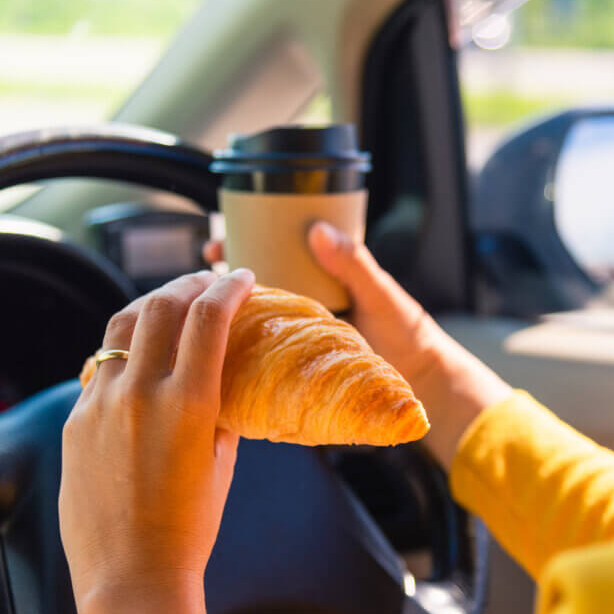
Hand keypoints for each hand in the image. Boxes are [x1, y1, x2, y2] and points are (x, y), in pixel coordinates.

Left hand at [60, 268, 254, 613]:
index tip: (242, 277)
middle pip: (162, 304)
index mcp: (188, 402)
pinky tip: (138, 354)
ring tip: (170, 302)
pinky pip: (100, 364)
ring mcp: (99, 403)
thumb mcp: (222, 460)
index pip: (208, 316)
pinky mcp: (74, 419)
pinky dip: (125, 347)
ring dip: (151, 303)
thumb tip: (225, 375)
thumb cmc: (188, 527)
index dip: (229, 286)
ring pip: (121, 324)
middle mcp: (139, 392)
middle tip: (208, 281)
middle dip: (191, 282)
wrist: (131, 575)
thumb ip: (223, 408)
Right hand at [204, 224, 510, 467]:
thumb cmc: (408, 335)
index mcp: (321, 280)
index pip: (273, 253)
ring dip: (222, 315)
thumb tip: (319, 229)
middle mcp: (303, 306)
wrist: (421, 383)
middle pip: (252, 286)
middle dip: (220, 279)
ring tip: (193, 312)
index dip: (241, 244)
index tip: (216, 241)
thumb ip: (354, 264)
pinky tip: (212, 353)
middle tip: (199, 272)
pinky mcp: (296, 367)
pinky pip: (262, 355)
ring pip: (252, 320)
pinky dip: (238, 350)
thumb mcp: (380, 295)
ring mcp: (297, 337)